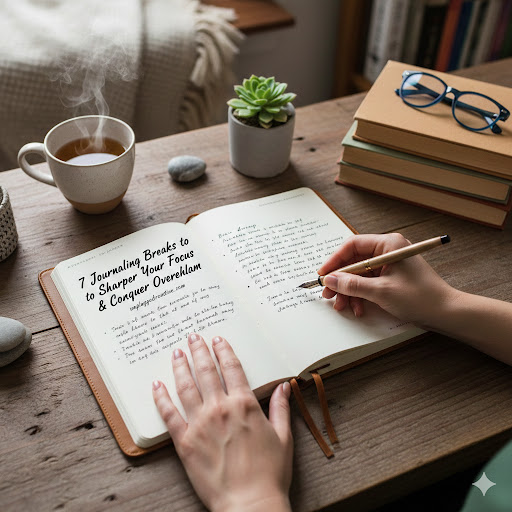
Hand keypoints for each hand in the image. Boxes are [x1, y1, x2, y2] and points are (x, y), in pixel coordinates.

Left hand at [152, 333, 292, 511]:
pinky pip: (169, 415)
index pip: (232, 368)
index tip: (217, 339)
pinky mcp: (185, 442)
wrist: (249, 504)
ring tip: (176, 353)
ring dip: (180, 367)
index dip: (223, 350)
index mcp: (244, 405)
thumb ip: (280, 408)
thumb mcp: (283, 437)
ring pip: (186, 387)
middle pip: (206, 371)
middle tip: (192, 337)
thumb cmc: (269, 473)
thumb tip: (284, 386)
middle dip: (199, 351)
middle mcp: (220, 409)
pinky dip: (161, 398)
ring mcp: (200, 424)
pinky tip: (156, 385)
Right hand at [317, 233, 456, 328]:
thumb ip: (352, 284)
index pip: (353, 245)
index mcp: (388, 244)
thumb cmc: (419, 297)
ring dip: (349, 290)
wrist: (446, 312)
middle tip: (328, 294)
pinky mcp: (392, 277)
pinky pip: (369, 282)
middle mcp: (388, 250)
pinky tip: (358, 308)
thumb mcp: (380, 291)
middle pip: (355, 261)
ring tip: (342, 306)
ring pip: (360, 274)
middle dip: (341, 279)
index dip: (335, 260)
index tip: (323, 274)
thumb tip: (330, 279)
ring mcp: (390, 264)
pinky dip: (361, 295)